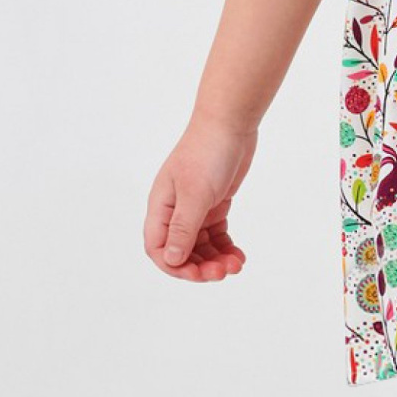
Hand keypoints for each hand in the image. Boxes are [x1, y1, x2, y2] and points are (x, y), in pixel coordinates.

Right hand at [144, 116, 255, 280]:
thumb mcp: (195, 194)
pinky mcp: (214, 204)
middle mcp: (174, 210)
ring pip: (201, 246)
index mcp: (161, 207)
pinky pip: (216, 235)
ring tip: (236, 264)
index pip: (158, 248)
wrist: (231, 123)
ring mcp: (195, 208)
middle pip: (181, 251)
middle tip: (222, 272)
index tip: (198, 273)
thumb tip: (171, 260)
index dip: (175, 266)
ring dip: (216, 259)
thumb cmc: (207, 152)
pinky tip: (238, 255)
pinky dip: (225, 247)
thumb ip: (183, 228)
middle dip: (200, 266)